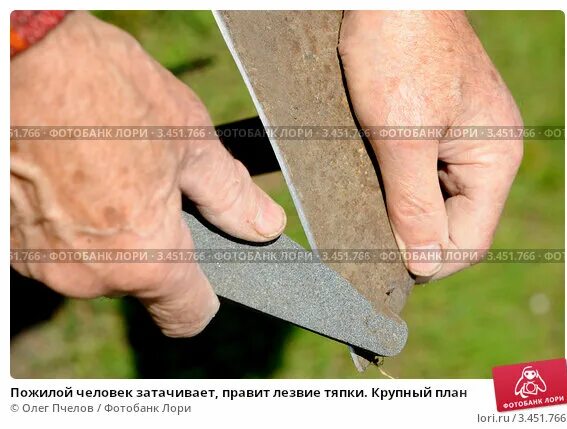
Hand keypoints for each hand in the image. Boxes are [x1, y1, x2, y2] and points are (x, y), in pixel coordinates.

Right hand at [10, 12, 285, 335]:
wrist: (17, 57)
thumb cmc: (106, 91)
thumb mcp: (190, 140)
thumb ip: (231, 197)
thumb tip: (266, 227)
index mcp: (145, 259)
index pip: (188, 314)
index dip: (204, 297)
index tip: (207, 275)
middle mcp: (88, 276)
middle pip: (143, 281)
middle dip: (155, 241)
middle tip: (151, 184)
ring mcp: (40, 262)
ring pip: (98, 263)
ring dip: (109, 230)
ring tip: (105, 170)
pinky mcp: (8, 242)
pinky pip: (58, 247)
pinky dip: (70, 221)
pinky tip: (70, 174)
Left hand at [339, 11, 522, 279]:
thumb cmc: (398, 52)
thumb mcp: (401, 136)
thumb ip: (414, 204)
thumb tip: (423, 264)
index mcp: (494, 159)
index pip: (468, 241)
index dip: (428, 261)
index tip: (381, 262)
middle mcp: (483, 154)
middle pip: (452, 225)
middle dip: (411, 235)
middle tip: (365, 231)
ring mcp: (459, 141)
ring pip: (432, 203)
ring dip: (400, 210)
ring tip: (365, 200)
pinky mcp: (433, 130)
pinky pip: (419, 176)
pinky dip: (394, 186)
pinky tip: (369, 180)